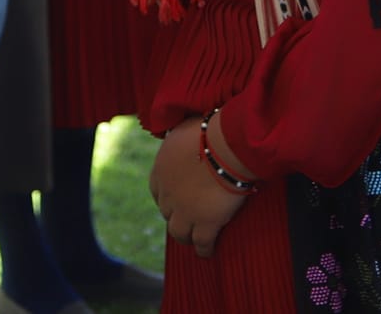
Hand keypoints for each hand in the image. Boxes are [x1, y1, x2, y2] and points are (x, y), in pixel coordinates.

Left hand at [149, 117, 250, 258]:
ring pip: (178, 232)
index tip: (171, 197)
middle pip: (166, 211)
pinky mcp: (206, 224)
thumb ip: (177, 136)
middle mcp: (168, 193)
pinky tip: (207, 252)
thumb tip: (179, 132)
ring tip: (191, 240)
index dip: (164, 195)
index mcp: (160, 169)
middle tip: (185, 216)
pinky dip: (204, 249)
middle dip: (174, 214)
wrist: (225, 146)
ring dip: (184, 236)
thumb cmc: (209, 130)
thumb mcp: (183, 128)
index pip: (156, 189)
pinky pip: (202, 243)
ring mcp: (185, 211)